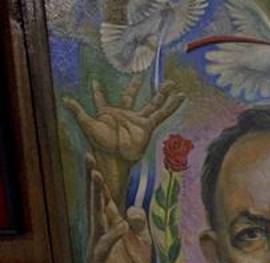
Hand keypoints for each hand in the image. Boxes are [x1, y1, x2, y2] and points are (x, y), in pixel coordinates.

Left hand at [63, 77, 183, 193]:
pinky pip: (161, 114)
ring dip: (161, 93)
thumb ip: (78, 111)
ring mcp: (137, 120)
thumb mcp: (87, 124)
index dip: (97, 91)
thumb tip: (65, 99)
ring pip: (152, 103)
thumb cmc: (100, 144)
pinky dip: (171, 106)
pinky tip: (180, 97)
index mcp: (107, 113)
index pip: (100, 99)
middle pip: (130, 96)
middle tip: (140, 73)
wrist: (114, 157)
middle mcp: (124, 114)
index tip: (95, 81)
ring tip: (172, 83)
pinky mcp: (147, 126)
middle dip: (135, 85)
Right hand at [87, 155, 150, 262]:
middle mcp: (102, 235)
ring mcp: (99, 250)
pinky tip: (120, 225)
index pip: (104, 200)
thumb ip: (139, 224)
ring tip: (99, 184)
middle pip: (97, 206)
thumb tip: (131, 209)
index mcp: (111, 227)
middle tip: (90, 164)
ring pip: (96, 222)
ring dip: (97, 203)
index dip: (99, 182)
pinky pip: (105, 247)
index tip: (92, 159)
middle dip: (94, 185)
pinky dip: (112, 236)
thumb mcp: (143, 242)